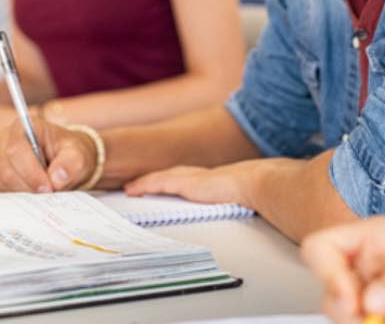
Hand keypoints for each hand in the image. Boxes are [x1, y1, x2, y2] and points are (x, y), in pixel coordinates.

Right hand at [0, 117, 97, 193]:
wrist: (69, 161)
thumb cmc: (71, 153)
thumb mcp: (79, 155)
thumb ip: (71, 163)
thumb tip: (56, 178)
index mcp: (24, 126)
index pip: (16, 148)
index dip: (30, 170)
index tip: (48, 186)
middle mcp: (6, 140)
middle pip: (7, 169)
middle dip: (30, 185)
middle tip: (51, 192)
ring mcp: (0, 159)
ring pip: (4, 182)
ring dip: (27, 191)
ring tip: (47, 190)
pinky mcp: (0, 176)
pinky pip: (5, 191)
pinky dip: (22, 196)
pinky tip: (37, 192)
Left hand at [123, 161, 261, 207]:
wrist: (254, 182)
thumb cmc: (252, 190)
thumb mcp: (238, 197)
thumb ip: (232, 201)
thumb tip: (238, 209)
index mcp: (209, 179)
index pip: (184, 178)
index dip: (169, 181)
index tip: (159, 185)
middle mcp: (197, 175)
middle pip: (168, 175)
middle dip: (153, 180)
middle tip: (137, 186)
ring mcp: (190, 177)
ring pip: (160, 178)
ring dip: (143, 183)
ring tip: (129, 189)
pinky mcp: (185, 183)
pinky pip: (158, 183)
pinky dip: (144, 186)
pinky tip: (133, 190)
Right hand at [300, 217, 384, 323]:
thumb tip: (373, 300)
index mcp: (376, 239)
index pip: (324, 248)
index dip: (329, 274)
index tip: (354, 300)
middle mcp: (371, 270)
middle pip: (330, 294)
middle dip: (348, 314)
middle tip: (378, 321)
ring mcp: (379, 301)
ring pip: (348, 321)